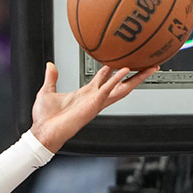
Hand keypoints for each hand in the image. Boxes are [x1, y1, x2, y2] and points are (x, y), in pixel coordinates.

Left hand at [29, 62, 157, 152]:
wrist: (43, 132)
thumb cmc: (45, 118)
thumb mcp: (47, 91)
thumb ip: (51, 78)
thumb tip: (50, 66)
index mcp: (85, 94)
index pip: (105, 77)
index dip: (115, 68)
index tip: (124, 59)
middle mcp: (94, 97)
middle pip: (120, 83)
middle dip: (135, 75)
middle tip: (147, 65)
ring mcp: (95, 101)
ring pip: (120, 87)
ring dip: (135, 77)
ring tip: (149, 67)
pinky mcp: (93, 104)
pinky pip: (108, 88)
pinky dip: (117, 79)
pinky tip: (125, 70)